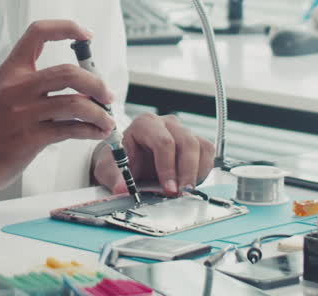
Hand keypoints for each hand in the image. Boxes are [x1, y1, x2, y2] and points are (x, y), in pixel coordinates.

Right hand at [0, 20, 115, 208]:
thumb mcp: (6, 91)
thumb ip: (36, 81)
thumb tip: (81, 79)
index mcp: (11, 71)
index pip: (38, 33)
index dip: (66, 28)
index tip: (86, 34)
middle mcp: (16, 88)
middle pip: (67, 73)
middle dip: (96, 83)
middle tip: (107, 94)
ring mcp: (22, 114)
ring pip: (74, 104)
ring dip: (98, 112)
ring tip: (106, 119)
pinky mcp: (29, 138)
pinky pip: (70, 129)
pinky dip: (90, 131)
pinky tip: (96, 132)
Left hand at [91, 113, 213, 195]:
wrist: (127, 162)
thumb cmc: (119, 161)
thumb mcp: (110, 169)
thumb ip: (115, 177)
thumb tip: (121, 189)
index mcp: (144, 125)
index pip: (163, 141)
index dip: (168, 167)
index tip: (168, 188)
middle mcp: (166, 124)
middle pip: (186, 142)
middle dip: (186, 171)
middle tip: (181, 193)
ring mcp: (182, 131)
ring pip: (200, 146)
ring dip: (196, 172)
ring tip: (186, 191)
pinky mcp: (194, 142)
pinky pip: (207, 152)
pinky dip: (203, 170)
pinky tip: (191, 183)